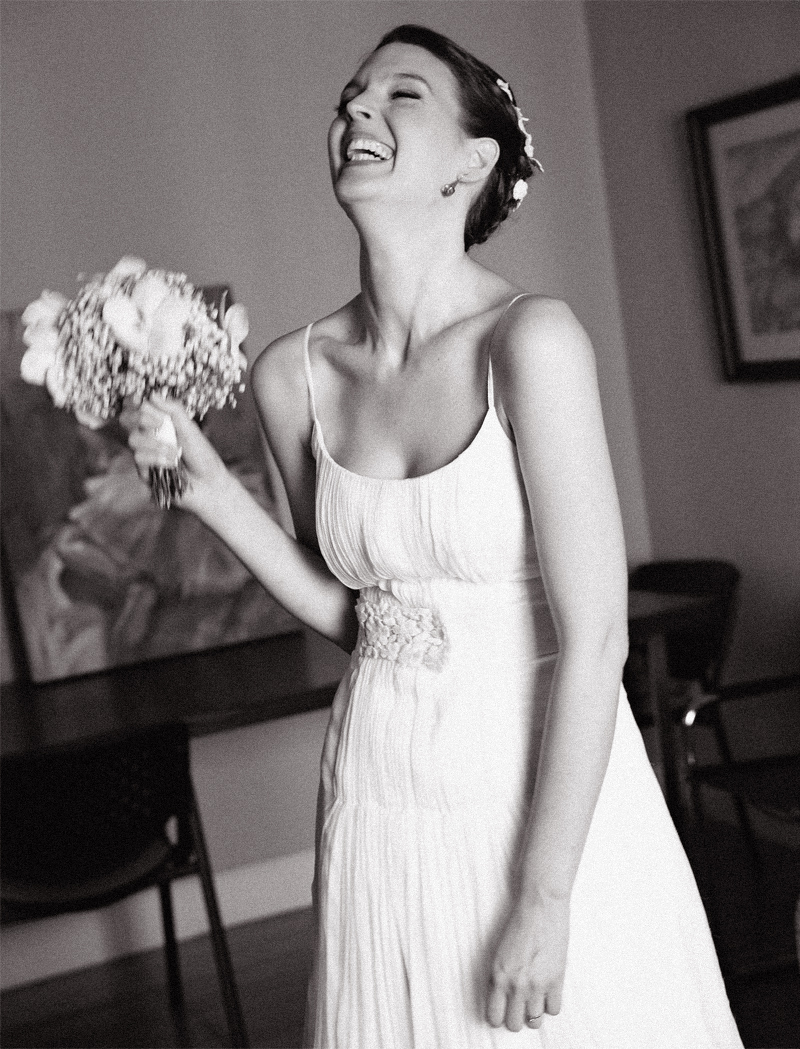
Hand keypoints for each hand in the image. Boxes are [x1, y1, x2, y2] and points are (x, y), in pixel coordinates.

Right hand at [119, 395, 226, 510]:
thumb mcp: (190, 429)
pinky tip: (172, 463)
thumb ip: (174, 411)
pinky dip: (157, 458)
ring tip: (175, 452)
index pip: (136, 407)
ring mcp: (145, 454)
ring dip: (155, 443)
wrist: (209, 484)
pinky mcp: (144, 472)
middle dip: (140, 417)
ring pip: (133, 439)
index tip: (141, 400)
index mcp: (159, 423)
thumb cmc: (202, 456)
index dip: (134, 402)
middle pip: (126, 419)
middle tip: (159, 423)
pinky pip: (139, 458)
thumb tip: (152, 394)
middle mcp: (149, 436)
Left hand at [486, 892, 568, 1032]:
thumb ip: (501, 976)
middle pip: (514, 1024)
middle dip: (517, 1018)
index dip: (499, 1017)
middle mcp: (515, 984)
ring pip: (535, 1021)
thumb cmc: (520, 923)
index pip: (494, 1017)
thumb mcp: (500, 952)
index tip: (504, 1012)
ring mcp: (536, 984)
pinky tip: (549, 991)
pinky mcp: (556, 980)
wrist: (541, 906)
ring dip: (535, 1013)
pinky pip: (554, 1010)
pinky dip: (551, 1004)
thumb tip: (504, 998)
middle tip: (521, 1007)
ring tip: (536, 999)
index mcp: (497, 976)